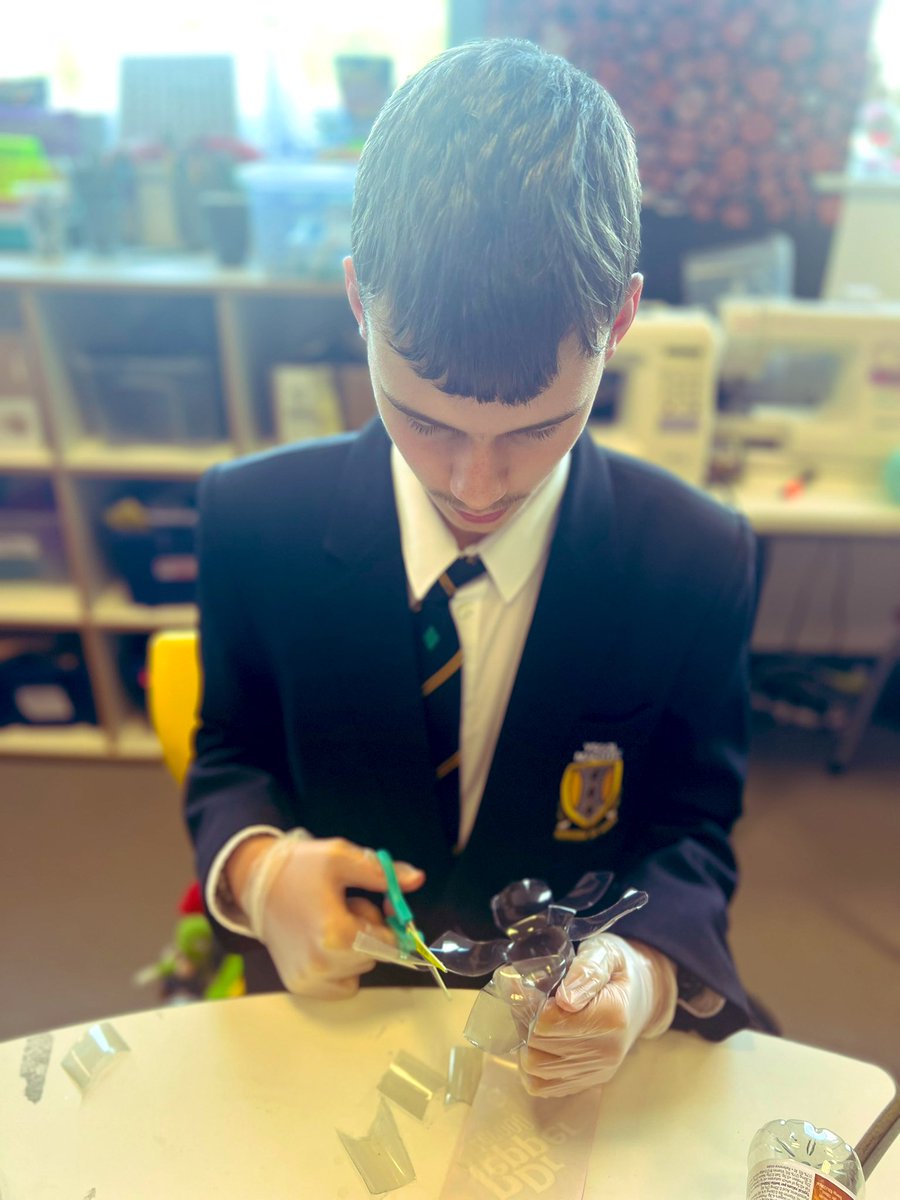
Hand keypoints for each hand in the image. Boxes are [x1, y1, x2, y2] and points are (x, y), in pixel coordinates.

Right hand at [233, 832, 424, 997]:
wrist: (255, 884)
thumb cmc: (299, 868)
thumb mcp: (341, 858)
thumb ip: (382, 873)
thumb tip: (417, 879)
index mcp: (334, 934)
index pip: (389, 942)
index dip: (390, 921)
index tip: (382, 904)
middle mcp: (321, 965)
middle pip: (375, 955)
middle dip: (369, 931)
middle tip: (346, 906)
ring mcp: (309, 980)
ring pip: (360, 970)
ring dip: (355, 949)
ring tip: (330, 921)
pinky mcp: (300, 987)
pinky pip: (342, 985)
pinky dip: (342, 966)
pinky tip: (323, 941)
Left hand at [518, 933, 676, 1096]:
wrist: (642, 995)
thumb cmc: (617, 969)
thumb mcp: (605, 953)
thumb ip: (586, 971)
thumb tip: (565, 1000)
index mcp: (611, 1016)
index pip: (547, 1022)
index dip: (530, 1003)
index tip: (531, 986)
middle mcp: (607, 1050)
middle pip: (538, 1045)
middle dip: (526, 1021)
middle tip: (531, 1000)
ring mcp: (598, 1070)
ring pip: (536, 1068)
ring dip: (526, 1043)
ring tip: (536, 1020)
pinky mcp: (590, 1081)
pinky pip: (543, 1086)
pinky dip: (532, 1066)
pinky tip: (540, 1043)